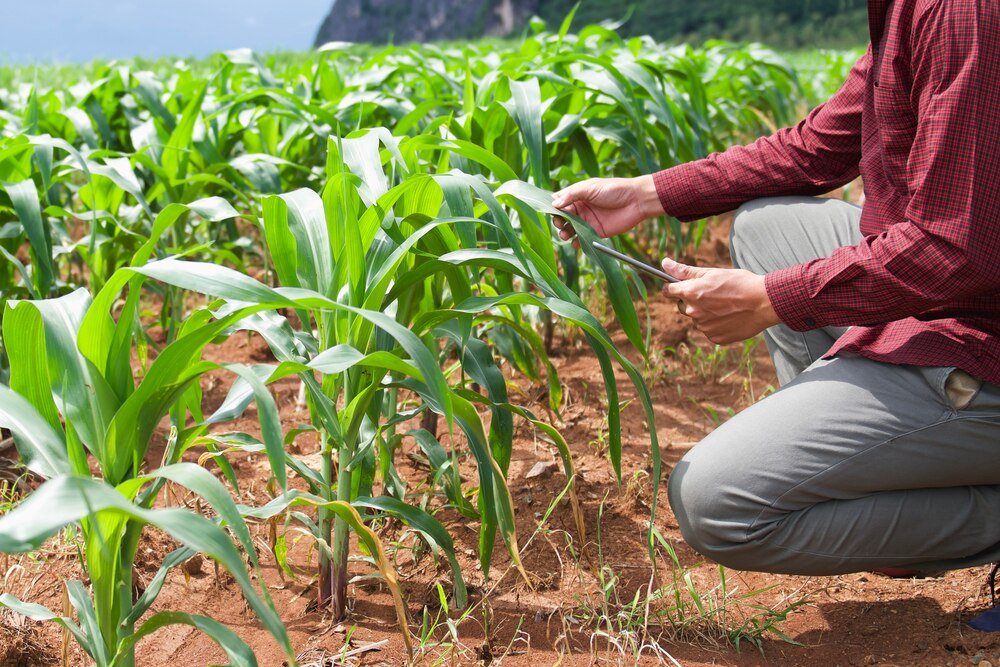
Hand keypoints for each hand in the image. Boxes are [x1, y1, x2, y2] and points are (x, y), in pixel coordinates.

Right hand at [552, 175, 663, 240]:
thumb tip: (554, 204)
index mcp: (578, 195)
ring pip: (570, 229)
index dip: (553, 206)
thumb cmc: (614, 190)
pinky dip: (576, 242)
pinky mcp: (596, 232)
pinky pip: (582, 239)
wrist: (636, 201)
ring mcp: (587, 221)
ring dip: (564, 233)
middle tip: (560, 223)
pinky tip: (576, 243)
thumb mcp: (590, 188)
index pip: (559, 201)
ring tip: (566, 235)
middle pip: (562, 217)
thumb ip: (572, 195)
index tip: (550, 211)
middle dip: (558, 221)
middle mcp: (580, 208)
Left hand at [662, 258, 780, 344]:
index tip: (680, 285)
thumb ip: (685, 271)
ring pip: (698, 319)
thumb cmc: (740, 283)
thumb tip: (664, 263)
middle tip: (713, 294)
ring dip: (706, 313)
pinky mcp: (715, 338)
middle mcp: (694, 312)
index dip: (673, 287)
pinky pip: (710, 331)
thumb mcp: (712, 272)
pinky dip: (717, 325)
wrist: (764, 302)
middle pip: (683, 306)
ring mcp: (704, 327)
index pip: (668, 291)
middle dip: (693, 300)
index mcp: (691, 293)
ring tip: (726, 305)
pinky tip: (730, 316)